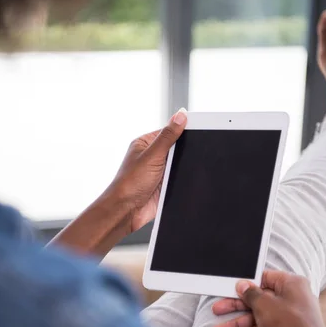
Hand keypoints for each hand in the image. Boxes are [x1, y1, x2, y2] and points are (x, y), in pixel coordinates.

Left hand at [111, 108, 186, 232]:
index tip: (198, 129)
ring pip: (179, 165)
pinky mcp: (164, 186)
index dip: (182, 131)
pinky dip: (182, 180)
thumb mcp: (152, 155)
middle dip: (183, 153)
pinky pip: (179, 179)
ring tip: (177, 172)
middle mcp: (151, 157)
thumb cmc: (130, 183)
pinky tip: (182, 181)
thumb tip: (180, 116)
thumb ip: (168, 136)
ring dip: (182, 168)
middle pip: (176, 149)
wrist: (127, 210)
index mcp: (145, 144)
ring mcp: (158, 172)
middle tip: (189, 155)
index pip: (168, 132)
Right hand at [212, 271, 325, 326]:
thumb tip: (242, 285)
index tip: (231, 288)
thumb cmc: (288, 322)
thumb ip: (250, 294)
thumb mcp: (264, 304)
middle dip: (235, 307)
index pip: (265, 278)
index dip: (247, 283)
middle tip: (217, 310)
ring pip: (258, 317)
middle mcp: (292, 298)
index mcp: (291, 284)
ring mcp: (289, 318)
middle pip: (258, 300)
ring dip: (237, 324)